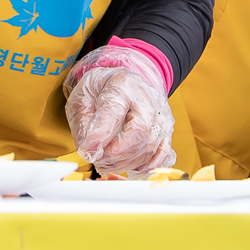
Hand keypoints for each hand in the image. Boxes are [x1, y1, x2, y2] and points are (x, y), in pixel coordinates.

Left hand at [63, 45, 174, 177]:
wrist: (123, 82)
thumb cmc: (100, 90)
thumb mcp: (81, 99)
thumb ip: (84, 125)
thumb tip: (89, 151)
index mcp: (122, 85)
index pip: (114, 112)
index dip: (100, 136)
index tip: (87, 151)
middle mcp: (147, 98)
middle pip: (139, 132)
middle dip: (116, 154)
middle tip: (98, 160)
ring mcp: (161, 114)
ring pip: (150, 146)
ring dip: (127, 163)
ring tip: (107, 163)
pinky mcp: (167, 130)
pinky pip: (164, 154)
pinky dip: (147, 167)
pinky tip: (131, 168)